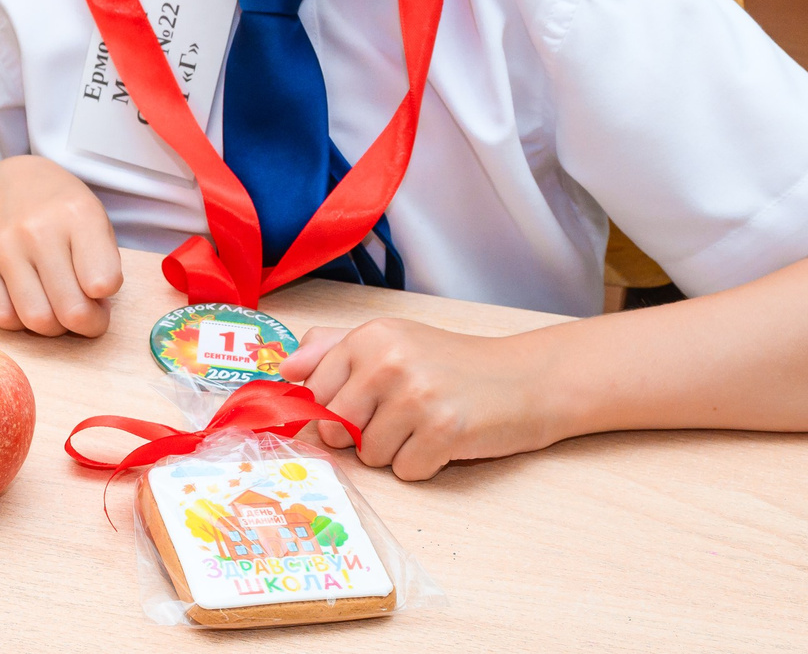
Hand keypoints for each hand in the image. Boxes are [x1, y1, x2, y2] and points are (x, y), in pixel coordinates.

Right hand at [0, 155, 122, 335]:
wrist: (7, 182)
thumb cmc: (61, 209)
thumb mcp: (96, 219)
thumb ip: (103, 264)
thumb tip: (92, 312)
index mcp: (79, 214)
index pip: (103, 282)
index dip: (106, 301)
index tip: (101, 296)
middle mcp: (39, 229)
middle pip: (71, 310)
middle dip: (87, 324)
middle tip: (86, 315)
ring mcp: (4, 245)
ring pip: (36, 319)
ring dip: (53, 328)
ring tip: (57, 309)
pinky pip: (1, 316)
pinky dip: (19, 322)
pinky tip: (27, 303)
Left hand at [280, 318, 564, 480]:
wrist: (525, 380)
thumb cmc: (451, 365)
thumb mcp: (391, 341)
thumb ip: (332, 349)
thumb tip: (283, 369)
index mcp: (368, 336)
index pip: (314, 394)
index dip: (334, 410)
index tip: (365, 403)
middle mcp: (387, 360)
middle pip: (335, 429)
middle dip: (362, 434)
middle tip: (401, 415)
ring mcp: (416, 396)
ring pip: (369, 455)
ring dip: (396, 451)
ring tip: (426, 423)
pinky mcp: (443, 430)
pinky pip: (405, 471)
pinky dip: (425, 465)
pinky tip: (446, 439)